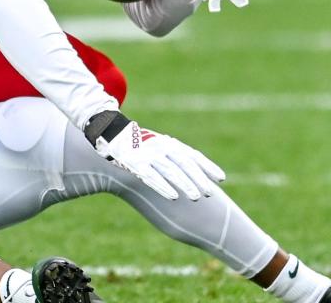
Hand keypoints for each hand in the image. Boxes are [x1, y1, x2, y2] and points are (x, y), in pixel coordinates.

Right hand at [84, 111, 224, 199]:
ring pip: (170, 170)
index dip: (207, 166)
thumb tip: (194, 172)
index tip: (221, 178)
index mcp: (168, 142)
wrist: (110, 132)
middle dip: (198, 178)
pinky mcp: (135, 162)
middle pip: (184, 163)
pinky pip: (151, 176)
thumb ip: (173, 157)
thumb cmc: (136, 143)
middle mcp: (160, 146)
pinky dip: (163, 186)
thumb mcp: (157, 146)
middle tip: (210, 193)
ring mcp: (148, 154)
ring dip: (184, 183)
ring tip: (196, 197)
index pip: (192, 154)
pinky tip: (173, 197)